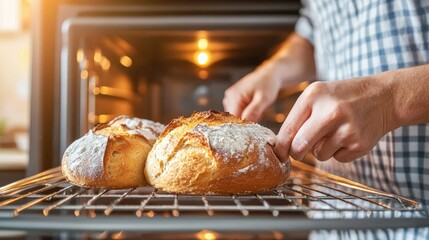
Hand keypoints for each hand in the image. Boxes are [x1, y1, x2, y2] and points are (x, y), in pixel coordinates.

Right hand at [223, 61, 282, 121]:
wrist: (268, 76)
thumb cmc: (267, 84)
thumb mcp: (264, 98)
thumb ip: (255, 110)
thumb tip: (245, 121)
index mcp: (234, 96)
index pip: (234, 119)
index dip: (244, 126)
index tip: (254, 126)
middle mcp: (228, 98)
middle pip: (234, 119)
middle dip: (247, 120)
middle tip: (259, 113)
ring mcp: (229, 99)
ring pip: (236, 117)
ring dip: (247, 117)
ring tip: (257, 108)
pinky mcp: (232, 100)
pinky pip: (237, 113)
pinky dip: (246, 113)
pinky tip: (253, 107)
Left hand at [274, 77, 393, 162]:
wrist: (384, 96)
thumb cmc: (343, 97)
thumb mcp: (318, 95)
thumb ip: (299, 117)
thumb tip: (281, 146)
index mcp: (314, 96)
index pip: (288, 129)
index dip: (280, 147)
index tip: (279, 154)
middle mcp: (330, 112)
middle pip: (299, 146)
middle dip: (297, 153)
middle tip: (300, 151)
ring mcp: (346, 129)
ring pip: (319, 155)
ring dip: (322, 149)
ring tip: (335, 132)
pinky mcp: (359, 143)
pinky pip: (337, 158)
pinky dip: (340, 152)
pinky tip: (348, 136)